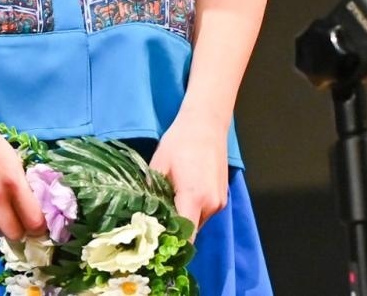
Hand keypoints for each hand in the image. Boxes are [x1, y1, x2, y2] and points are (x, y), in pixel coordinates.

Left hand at [150, 109, 229, 231]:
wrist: (206, 124)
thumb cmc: (179, 142)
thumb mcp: (158, 165)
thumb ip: (152, 193)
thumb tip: (143, 214)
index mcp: (194, 197)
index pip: (186, 236)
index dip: (171, 244)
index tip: (155, 243)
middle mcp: (211, 204)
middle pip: (191, 231)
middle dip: (174, 230)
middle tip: (155, 223)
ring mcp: (220, 201)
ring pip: (198, 222)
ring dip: (184, 218)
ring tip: (167, 204)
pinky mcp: (223, 196)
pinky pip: (205, 212)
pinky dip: (193, 210)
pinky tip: (181, 195)